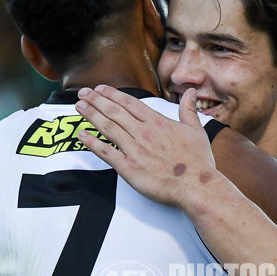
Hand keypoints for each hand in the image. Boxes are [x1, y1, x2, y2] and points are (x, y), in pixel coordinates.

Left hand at [75, 85, 217, 205]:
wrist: (195, 185)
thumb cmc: (198, 162)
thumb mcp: (196, 130)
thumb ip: (189, 110)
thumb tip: (190, 93)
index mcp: (157, 122)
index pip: (129, 103)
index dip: (112, 94)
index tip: (100, 89)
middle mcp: (143, 132)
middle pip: (114, 111)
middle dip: (96, 100)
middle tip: (82, 93)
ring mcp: (134, 149)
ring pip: (107, 127)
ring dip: (91, 115)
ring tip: (78, 106)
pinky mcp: (128, 167)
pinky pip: (105, 152)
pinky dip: (91, 142)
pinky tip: (81, 134)